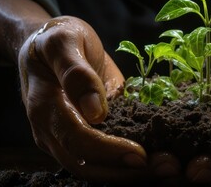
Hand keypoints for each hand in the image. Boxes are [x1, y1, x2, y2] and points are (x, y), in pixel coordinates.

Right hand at [17, 16, 180, 183]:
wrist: (47, 46)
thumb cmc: (57, 38)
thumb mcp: (64, 40)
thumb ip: (76, 72)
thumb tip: (95, 112)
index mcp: (44, 106)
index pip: (76, 139)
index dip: (108, 151)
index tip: (141, 154)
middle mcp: (50, 131)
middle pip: (85, 165)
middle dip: (125, 172)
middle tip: (166, 168)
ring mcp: (62, 139)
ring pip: (93, 170)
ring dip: (128, 175)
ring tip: (165, 170)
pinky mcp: (78, 140)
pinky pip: (99, 161)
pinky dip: (125, 167)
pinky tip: (153, 163)